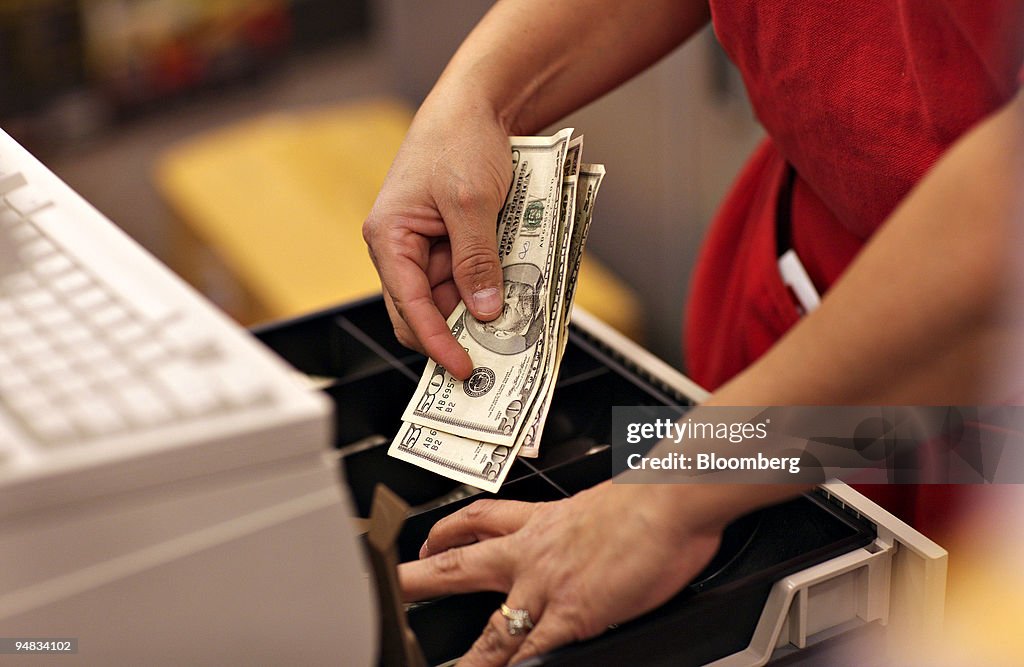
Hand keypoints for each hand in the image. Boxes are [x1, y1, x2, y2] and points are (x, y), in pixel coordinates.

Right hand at [363, 96, 511, 378]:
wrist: (474, 105)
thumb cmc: (459, 141)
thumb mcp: (473, 203)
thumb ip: (477, 261)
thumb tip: (484, 311)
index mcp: (389, 237)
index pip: (409, 307)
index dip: (436, 342)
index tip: (463, 368)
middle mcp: (400, 247)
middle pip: (422, 311)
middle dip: (455, 332)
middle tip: (493, 355)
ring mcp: (424, 246)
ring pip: (447, 298)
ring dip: (477, 309)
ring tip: (513, 318)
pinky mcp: (448, 241)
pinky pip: (464, 277)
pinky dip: (486, 287)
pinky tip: (511, 292)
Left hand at [399, 481, 723, 665]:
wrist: (670, 498)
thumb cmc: (650, 495)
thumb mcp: (601, 500)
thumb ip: (583, 522)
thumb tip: (591, 532)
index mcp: (541, 520)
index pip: (479, 520)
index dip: (449, 530)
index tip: (431, 538)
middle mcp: (533, 552)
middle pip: (459, 565)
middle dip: (418, 578)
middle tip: (389, 589)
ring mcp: (546, 587)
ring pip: (490, 627)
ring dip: (464, 657)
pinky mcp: (570, 615)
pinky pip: (530, 651)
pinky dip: (512, 666)